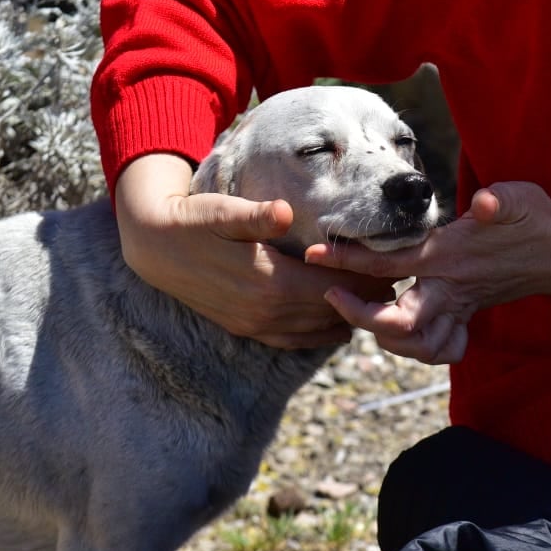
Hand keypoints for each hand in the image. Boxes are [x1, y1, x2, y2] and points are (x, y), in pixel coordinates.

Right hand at [114, 154, 395, 348]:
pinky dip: (319, 335)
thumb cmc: (194, 222)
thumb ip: (255, 215)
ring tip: (374, 302)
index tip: (392, 271)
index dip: (363, 282)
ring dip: (345, 318)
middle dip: (363, 300)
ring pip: (314, 331)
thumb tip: (285, 212)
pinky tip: (336, 326)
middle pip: (328, 311)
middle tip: (395, 286)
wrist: (156, 248)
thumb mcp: (221, 210)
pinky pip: (292, 340)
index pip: (329, 286)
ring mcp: (253, 324)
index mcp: (265, 281)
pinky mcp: (245, 327)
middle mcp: (263, 310)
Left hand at [304, 181, 550, 364]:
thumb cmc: (537, 221)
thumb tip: (485, 203)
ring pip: (416, 346)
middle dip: (360, 316)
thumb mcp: (521, 200)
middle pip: (398, 323)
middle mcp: (450, 289)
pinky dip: (419, 348)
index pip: (389, 263)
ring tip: (360, 313)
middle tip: (332, 294)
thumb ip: (501, 202)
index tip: (314, 255)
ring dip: (386, 339)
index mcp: (449, 258)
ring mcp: (459, 306)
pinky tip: (403, 331)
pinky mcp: (465, 312)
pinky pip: (438, 347)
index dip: (349, 260)